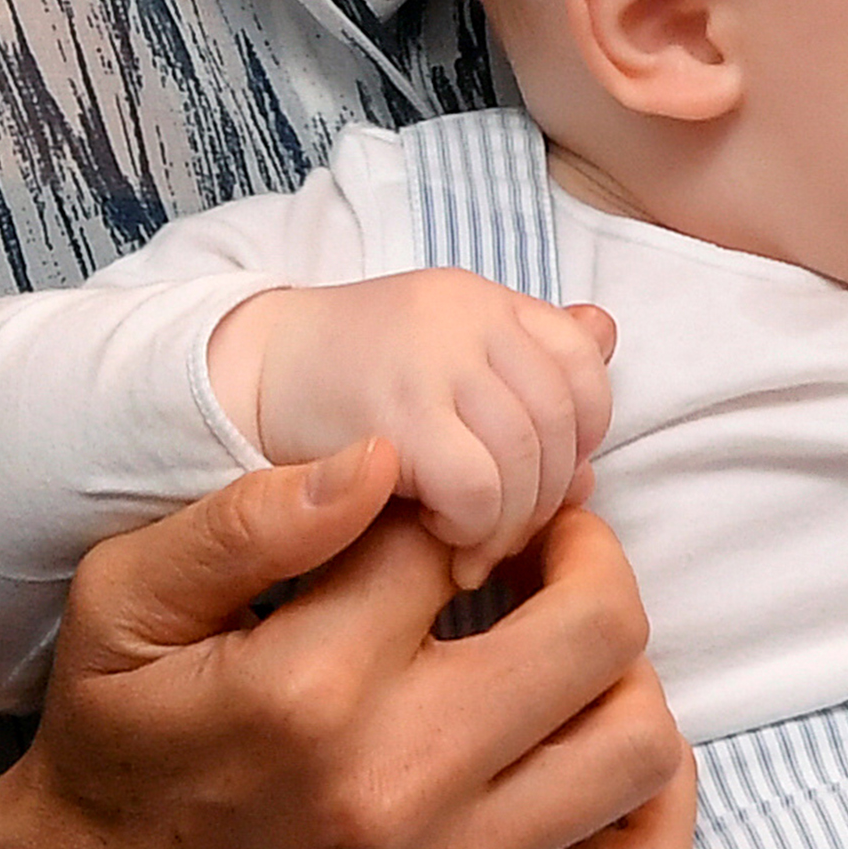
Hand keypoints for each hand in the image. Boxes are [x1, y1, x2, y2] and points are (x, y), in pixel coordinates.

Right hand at [0, 461, 697, 848]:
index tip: (448, 509)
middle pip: (597, 628)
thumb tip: (383, 456)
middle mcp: (396, 783)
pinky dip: (657, 797)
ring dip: (626, 672)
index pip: (457, 537)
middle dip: (586, 557)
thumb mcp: (124, 604)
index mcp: (309, 684)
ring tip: (566, 646)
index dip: (462, 500)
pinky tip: (600, 743)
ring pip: (637, 741)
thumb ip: (246, 518)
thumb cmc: (114, 750)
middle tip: (543, 546)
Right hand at [211, 277, 619, 588]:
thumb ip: (522, 356)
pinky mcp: (392, 417)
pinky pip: (477, 487)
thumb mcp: (444, 351)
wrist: (239, 378)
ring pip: (526, 459)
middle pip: (559, 419)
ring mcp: (429, 362)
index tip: (547, 478)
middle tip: (510, 536)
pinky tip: (442, 539)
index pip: (582, 360)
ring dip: (511, 522)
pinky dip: (473, 527)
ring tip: (476, 550)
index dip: (582, 431)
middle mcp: (465, 317)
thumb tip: (609, 342)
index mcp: (483, 298)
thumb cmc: (351, 385)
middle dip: (547, 494)